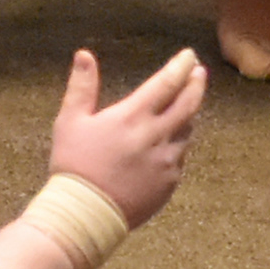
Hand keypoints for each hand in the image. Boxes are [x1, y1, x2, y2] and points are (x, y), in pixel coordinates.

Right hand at [44, 45, 206, 228]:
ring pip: (186, 131)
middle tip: (199, 73)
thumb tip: (84, 55)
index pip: (167, 83)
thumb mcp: (70, 121)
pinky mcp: (169, 183)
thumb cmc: (73, 165)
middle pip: (188, 104)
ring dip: (188, 115)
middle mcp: (156, 136)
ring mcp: (166, 161)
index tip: (189, 56)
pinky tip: (168, 144)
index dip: (181, 66)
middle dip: (196, 85)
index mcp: (133, 117)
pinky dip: (176, 145)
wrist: (85, 213)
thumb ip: (82, 86)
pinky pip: (179, 158)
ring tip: (184, 106)